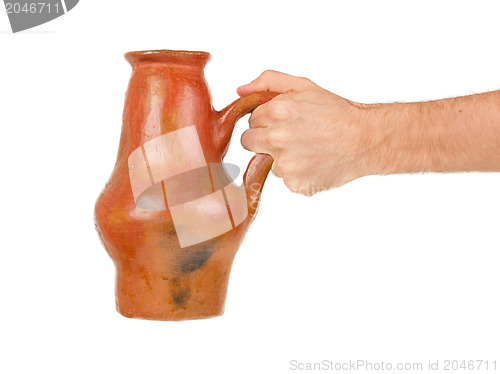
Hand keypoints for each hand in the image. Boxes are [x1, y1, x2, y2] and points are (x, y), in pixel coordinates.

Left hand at [238, 70, 372, 195]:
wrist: (365, 139)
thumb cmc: (337, 113)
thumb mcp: (304, 86)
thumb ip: (268, 82)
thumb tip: (240, 91)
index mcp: (277, 111)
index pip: (251, 121)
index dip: (266, 122)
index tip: (284, 123)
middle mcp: (277, 138)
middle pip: (248, 142)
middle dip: (264, 140)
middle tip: (289, 137)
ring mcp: (285, 163)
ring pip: (267, 163)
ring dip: (282, 158)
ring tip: (308, 150)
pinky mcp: (294, 183)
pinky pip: (285, 179)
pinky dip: (297, 174)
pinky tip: (314, 163)